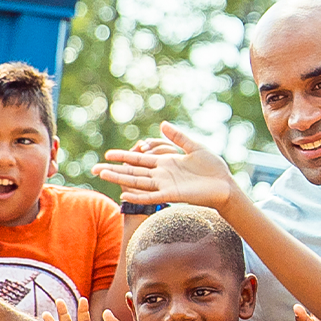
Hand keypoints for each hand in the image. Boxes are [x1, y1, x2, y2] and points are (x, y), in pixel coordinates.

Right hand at [94, 122, 242, 210]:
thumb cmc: (213, 168)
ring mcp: (165, 185)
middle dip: (115, 170)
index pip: (139, 159)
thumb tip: (162, 124)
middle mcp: (162, 175)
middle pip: (133, 171)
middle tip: (95, 169)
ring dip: (121, 179)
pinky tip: (125, 193)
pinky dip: (138, 196)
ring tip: (103, 175)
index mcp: (166, 163)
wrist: (225, 185)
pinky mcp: (173, 195)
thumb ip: (178, 137)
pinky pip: (152, 196)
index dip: (124, 156)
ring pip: (138, 182)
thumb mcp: (195, 147)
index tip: (108, 155)